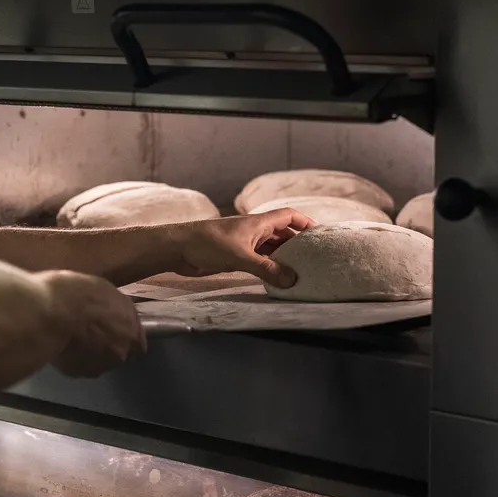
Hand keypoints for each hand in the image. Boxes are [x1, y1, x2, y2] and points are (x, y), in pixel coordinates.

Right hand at [39, 270, 145, 376]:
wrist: (49, 312)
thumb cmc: (78, 294)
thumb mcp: (106, 290)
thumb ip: (116, 309)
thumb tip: (114, 312)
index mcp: (132, 333)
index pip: (137, 343)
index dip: (125, 335)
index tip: (115, 328)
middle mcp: (119, 355)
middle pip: (117, 354)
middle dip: (106, 344)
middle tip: (90, 329)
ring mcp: (96, 367)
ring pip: (97, 362)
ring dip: (89, 352)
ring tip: (74, 336)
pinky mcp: (74, 372)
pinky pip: (76, 365)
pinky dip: (72, 358)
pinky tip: (63, 344)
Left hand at [169, 208, 314, 287]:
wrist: (178, 249)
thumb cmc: (207, 244)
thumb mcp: (240, 257)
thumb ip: (266, 269)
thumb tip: (292, 280)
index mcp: (258, 223)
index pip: (289, 216)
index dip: (305, 222)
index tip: (320, 235)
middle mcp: (254, 231)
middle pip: (283, 233)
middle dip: (298, 244)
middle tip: (314, 258)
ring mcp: (245, 244)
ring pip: (271, 249)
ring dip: (284, 258)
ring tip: (300, 270)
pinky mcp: (236, 257)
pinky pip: (260, 261)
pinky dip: (270, 268)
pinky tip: (277, 278)